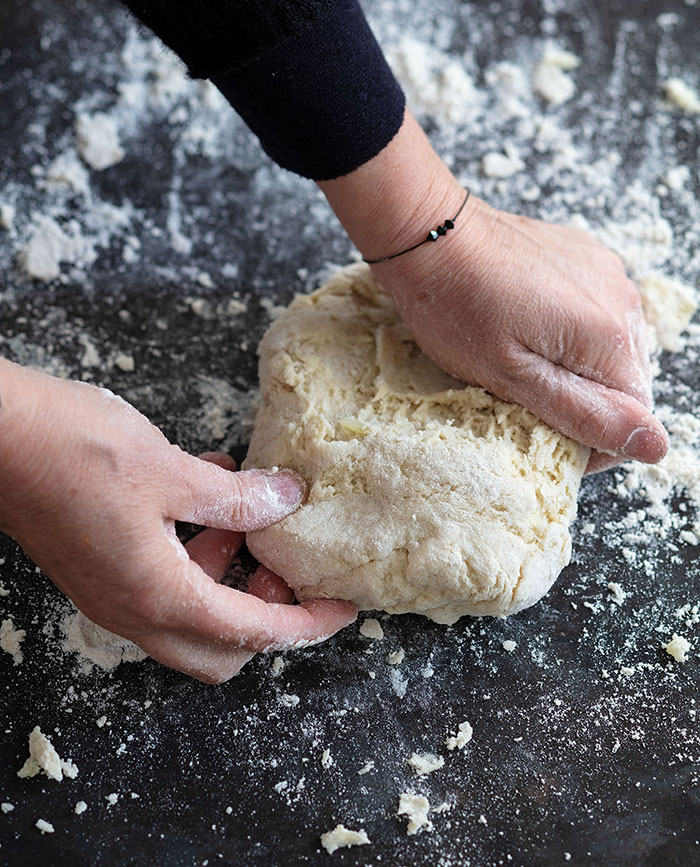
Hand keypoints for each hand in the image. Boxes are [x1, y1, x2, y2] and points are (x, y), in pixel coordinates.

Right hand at [0, 362, 355, 681]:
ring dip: (227, 579)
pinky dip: (193, 556)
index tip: (341, 606)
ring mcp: (110, 594)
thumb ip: (236, 497)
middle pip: (219, 649)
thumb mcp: (171, 470)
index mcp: (157, 595)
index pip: (253, 633)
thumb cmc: (72, 450)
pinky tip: (204, 501)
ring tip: (245, 522)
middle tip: (283, 567)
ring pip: (189, 618)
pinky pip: (160, 584)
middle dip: (263, 616)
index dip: (306, 623)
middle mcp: (132, 610)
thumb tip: (285, 500)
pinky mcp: (97, 570)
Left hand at [319, 111, 666, 473]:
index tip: (549, 441)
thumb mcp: (513, 378)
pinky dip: (572, 330)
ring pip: (611, 345)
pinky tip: (530, 327)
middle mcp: (622, 299)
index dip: (596, 440)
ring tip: (524, 361)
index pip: (635, 413)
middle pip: (627, 378)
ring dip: (579, 365)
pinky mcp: (585, 255)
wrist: (431, 236)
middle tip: (527, 400)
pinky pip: (596, 309)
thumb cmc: (457, 310)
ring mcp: (606, 271)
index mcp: (609, 336)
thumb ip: (585, 414)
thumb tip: (654, 446)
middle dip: (586, 402)